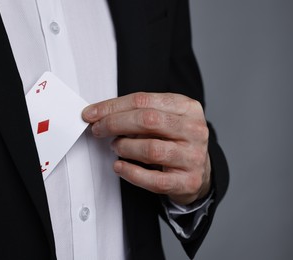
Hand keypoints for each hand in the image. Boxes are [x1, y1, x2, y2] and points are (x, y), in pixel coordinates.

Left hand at [82, 92, 210, 204]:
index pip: (144, 100)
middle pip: (147, 120)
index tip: (92, 113)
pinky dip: (131, 173)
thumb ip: (140, 113)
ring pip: (151, 149)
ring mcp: (193, 156)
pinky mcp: (188, 181)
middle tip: (98, 129)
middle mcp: (194, 130)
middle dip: (115, 123)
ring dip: (124, 147)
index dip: (113, 106)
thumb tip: (102, 115)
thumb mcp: (165, 119)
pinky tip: (119, 166)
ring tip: (115, 146)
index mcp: (188, 108)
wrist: (200, 171)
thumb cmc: (176, 141)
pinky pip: (154, 179)